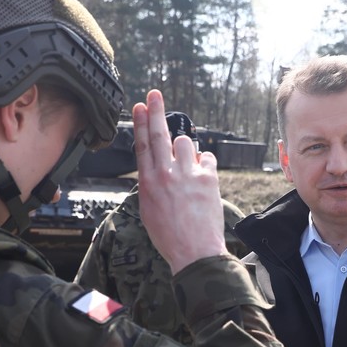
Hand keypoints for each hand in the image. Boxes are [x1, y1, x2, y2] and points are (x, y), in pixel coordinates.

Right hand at [132, 89, 225, 274]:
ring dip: (187, 150)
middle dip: (156, 111)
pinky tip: (204, 176)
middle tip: (155, 95)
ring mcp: (186, 175)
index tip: (139, 107)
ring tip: (188, 167)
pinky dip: (206, 164)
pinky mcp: (207, 179)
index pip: (142, 145)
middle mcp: (165, 175)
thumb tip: (157, 169)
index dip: (140, 123)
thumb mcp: (149, 211)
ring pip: (186, 143)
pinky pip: (207, 158)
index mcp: (148, 183)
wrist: (195, 252)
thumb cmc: (171, 237)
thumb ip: (152, 186)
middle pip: (158, 135)